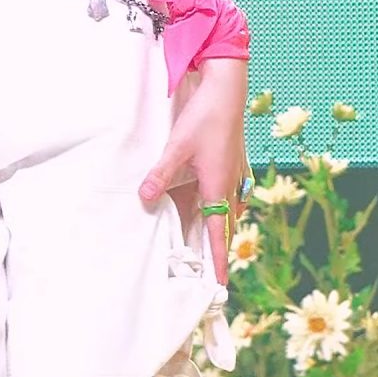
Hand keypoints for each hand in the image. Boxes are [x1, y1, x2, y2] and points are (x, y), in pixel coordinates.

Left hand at [139, 61, 248, 286]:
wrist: (226, 89)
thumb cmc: (206, 117)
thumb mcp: (178, 147)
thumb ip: (161, 174)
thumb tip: (145, 199)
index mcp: (218, 188)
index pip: (219, 234)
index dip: (217, 261)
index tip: (219, 287)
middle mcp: (229, 186)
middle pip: (222, 227)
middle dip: (214, 250)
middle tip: (205, 273)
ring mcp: (232, 175)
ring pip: (223, 211)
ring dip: (213, 228)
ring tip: (200, 245)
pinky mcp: (229, 164)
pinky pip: (224, 195)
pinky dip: (214, 208)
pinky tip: (202, 205)